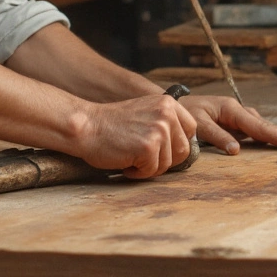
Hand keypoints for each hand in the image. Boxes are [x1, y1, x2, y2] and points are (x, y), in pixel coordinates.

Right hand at [78, 93, 197, 178]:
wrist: (86, 126)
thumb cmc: (112, 125)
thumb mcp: (145, 113)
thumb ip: (165, 123)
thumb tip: (185, 147)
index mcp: (168, 103)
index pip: (191, 129)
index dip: (177, 144)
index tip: (161, 148)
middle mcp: (167, 114)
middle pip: (184, 150)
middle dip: (165, 159)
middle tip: (143, 157)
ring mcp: (159, 130)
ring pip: (169, 163)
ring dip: (150, 167)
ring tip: (131, 157)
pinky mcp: (148, 147)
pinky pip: (152, 171)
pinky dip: (138, 173)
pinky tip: (125, 163)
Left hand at [180, 95, 276, 155]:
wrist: (172, 104)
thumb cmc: (183, 113)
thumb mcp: (197, 124)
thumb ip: (216, 136)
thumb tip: (237, 150)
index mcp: (232, 110)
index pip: (260, 128)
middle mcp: (238, 112)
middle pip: (267, 127)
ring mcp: (237, 117)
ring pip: (262, 128)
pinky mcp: (233, 123)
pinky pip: (253, 131)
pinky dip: (266, 137)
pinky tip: (276, 144)